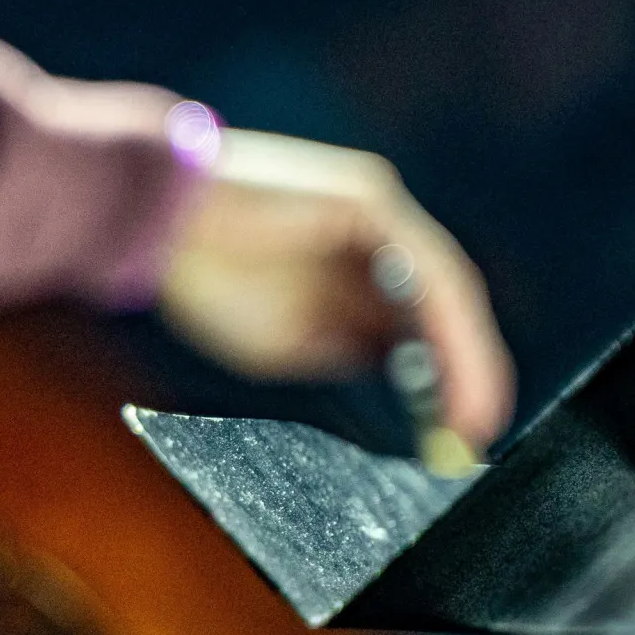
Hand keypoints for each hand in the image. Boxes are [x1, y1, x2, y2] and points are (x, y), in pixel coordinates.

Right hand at [157, 129, 513, 449]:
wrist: (161, 219)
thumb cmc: (208, 277)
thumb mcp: (289, 338)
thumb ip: (345, 350)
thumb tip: (401, 374)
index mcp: (352, 266)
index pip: (415, 325)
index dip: (442, 378)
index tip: (453, 430)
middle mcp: (376, 235)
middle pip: (441, 308)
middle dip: (464, 375)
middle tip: (473, 433)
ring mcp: (377, 213)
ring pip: (444, 290)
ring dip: (466, 357)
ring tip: (472, 415)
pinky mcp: (368, 201)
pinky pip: (426, 270)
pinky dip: (446, 323)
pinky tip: (452, 368)